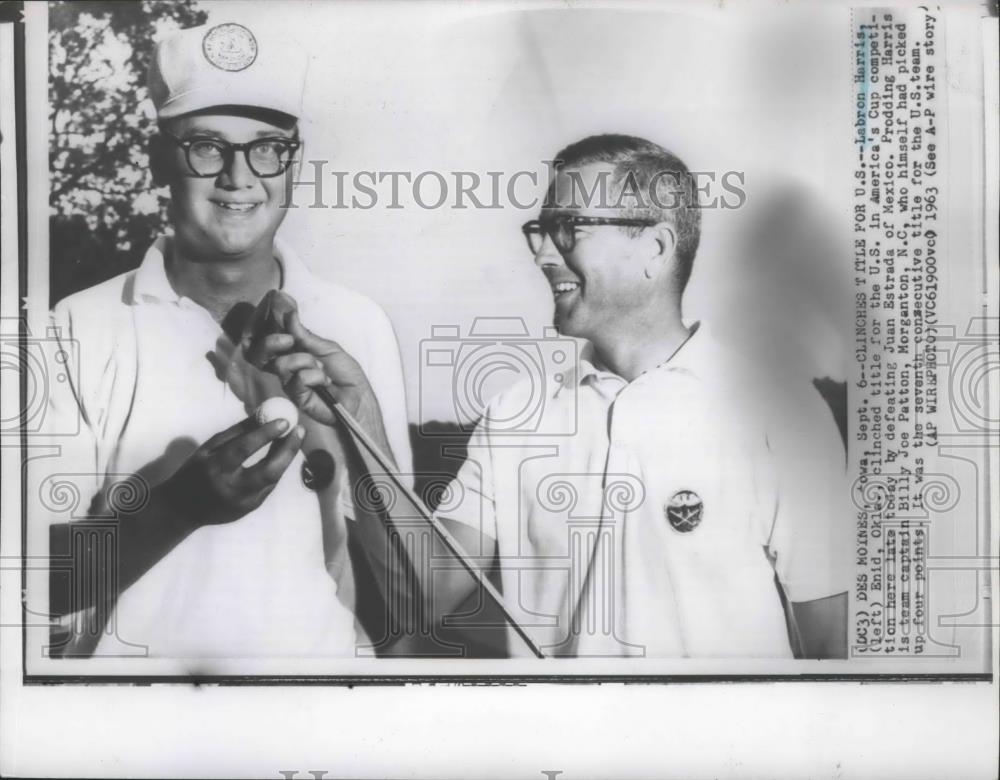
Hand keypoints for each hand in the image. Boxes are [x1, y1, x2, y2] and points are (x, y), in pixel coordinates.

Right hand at [157, 416, 303, 530]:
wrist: (182, 510)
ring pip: (273, 479)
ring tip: (293, 438)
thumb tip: (263, 413)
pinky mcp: (250, 509)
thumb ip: (237, 432)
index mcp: (215, 469)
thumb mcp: (209, 448)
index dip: (266, 434)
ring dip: (286, 457)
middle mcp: (230, 489)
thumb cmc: (196, 471)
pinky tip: (281, 456)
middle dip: (288, 449)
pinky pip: (269, 486)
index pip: (243, 449)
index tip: (284, 420)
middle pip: (268, 470)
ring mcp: (242, 503)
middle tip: (299, 430)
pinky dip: (276, 469)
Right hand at [253, 310, 379, 427]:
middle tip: (290, 340)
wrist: (358, 396)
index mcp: (292, 353)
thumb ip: (306, 336)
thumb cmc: (345, 374)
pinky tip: (325, 382)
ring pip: (281, 364)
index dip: (267, 329)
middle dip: (271, 342)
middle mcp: (287, 368)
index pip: (268, 342)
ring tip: (322, 369)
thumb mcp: (327, 348)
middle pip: (258, 355)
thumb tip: (290, 316)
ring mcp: (289, 383)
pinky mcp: (297, 397)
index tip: (281, 315)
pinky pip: (299, 378)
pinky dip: (316, 376)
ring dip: (306, 361)